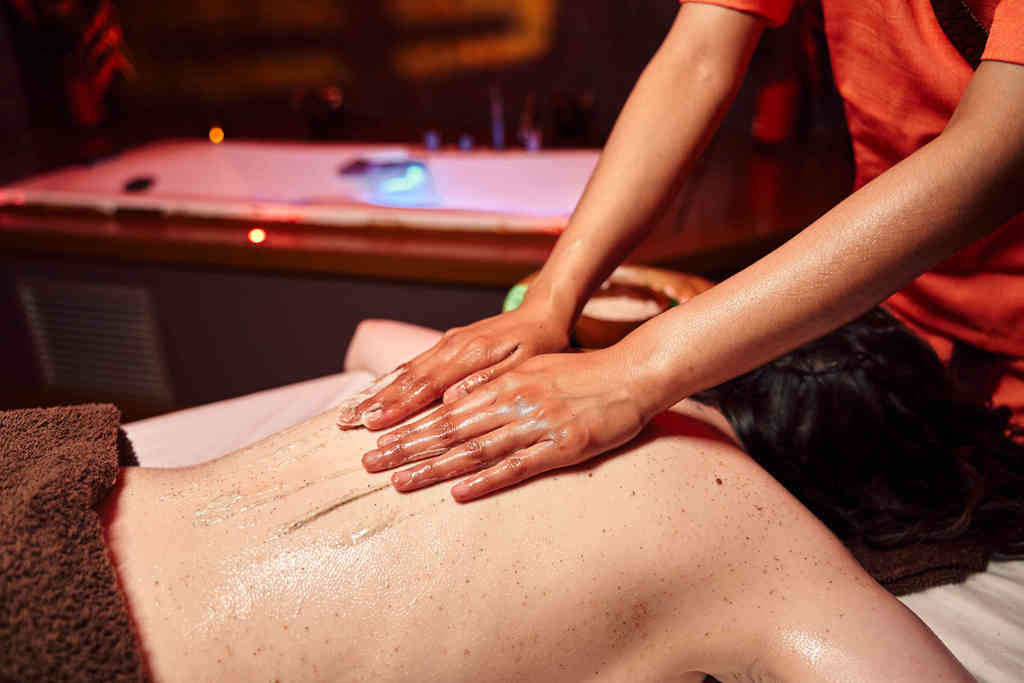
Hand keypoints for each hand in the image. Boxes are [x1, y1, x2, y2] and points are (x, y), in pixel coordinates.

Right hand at [338, 304, 569, 430]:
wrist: (542, 311)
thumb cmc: (540, 342)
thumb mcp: (526, 363)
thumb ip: (489, 381)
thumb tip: (452, 399)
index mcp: (469, 354)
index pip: (426, 385)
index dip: (398, 407)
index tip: (373, 425)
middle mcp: (451, 346)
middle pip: (406, 379)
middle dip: (375, 403)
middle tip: (346, 424)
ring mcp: (447, 344)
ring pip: (404, 371)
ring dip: (375, 393)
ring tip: (349, 413)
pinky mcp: (447, 344)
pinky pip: (412, 364)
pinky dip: (389, 380)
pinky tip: (373, 393)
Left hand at [360, 349, 650, 501]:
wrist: (631, 374)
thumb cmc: (580, 373)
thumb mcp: (530, 369)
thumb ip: (492, 384)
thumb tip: (452, 399)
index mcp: (503, 383)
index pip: (445, 408)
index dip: (409, 426)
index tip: (377, 441)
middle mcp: (513, 401)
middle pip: (450, 429)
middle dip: (407, 447)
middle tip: (370, 464)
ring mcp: (537, 425)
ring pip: (476, 449)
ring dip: (435, 467)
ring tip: (401, 482)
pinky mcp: (563, 447)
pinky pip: (519, 466)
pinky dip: (487, 480)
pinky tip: (459, 493)